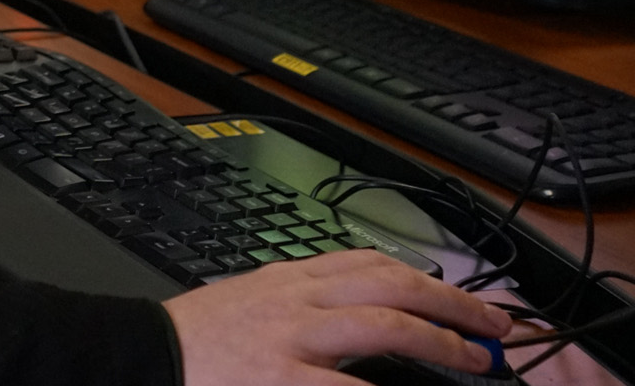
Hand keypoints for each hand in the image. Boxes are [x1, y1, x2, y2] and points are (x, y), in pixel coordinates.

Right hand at [164, 250, 512, 385]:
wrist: (142, 355)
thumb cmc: (192, 340)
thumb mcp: (247, 304)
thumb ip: (296, 306)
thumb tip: (350, 324)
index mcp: (287, 279)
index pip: (368, 261)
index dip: (423, 276)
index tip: (457, 296)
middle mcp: (296, 299)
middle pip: (390, 282)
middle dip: (450, 302)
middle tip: (492, 324)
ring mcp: (292, 338)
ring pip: (385, 322)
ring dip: (441, 339)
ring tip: (476, 358)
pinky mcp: (282, 378)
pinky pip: (348, 384)